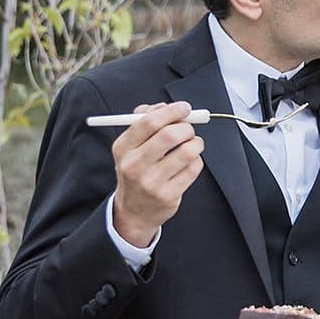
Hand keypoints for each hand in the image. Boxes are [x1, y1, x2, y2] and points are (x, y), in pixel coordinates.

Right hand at [110, 102, 204, 246]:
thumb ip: (144, 122)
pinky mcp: (168, 195)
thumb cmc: (136, 172)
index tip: (184, 108)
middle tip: (189, 128)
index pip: (149, 122)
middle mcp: (134, 165)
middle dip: (186, 127)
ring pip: (186, 152)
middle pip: (169, 135)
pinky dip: (197, 160)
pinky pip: (193, 169)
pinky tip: (190, 161)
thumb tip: (164, 106)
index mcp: (123, 148)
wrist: (133, 211)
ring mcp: (151, 182)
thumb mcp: (130, 147)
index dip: (171, 111)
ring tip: (193, 144)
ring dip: (196, 143)